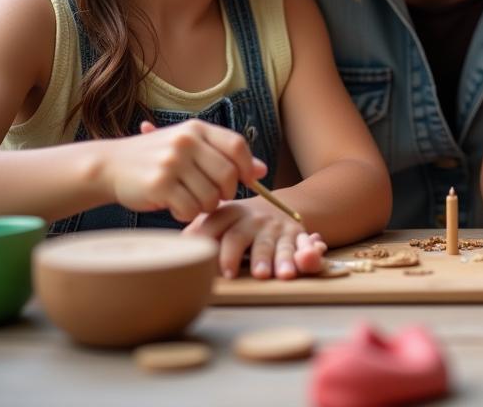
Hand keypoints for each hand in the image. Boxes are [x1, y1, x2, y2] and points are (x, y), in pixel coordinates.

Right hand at [102, 120, 266, 222]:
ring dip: (204, 206)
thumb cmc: (157, 159)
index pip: (237, 146)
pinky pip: (189, 209)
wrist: (110, 165)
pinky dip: (186, 215)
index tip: (245, 182)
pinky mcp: (159, 184)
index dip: (246, 168)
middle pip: (228, 175)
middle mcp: (186, 141)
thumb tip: (262, 170)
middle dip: (226, 193)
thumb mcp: (191, 148)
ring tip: (190, 200)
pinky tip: (175, 207)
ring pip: (210, 197)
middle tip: (215, 198)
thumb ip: (224, 156)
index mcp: (198, 128)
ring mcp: (172, 162)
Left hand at [184, 199, 326, 279]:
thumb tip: (173, 249)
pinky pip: (304, 245)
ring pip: (275, 243)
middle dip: (234, 254)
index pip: (213, 225)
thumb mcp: (216, 221)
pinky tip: (306, 262)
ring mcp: (276, 227)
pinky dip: (309, 253)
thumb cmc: (235, 224)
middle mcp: (253, 219)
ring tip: (277, 275)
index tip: (195, 259)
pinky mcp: (297, 234)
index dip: (205, 241)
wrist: (273, 206)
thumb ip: (197, 233)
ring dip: (277, 258)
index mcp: (229, 213)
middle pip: (240, 236)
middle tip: (230, 273)